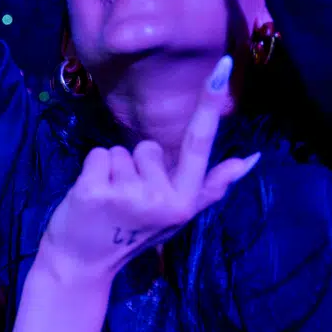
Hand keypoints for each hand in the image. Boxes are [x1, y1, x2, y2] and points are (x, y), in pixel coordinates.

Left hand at [37, 56, 259, 287]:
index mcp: (184, 203)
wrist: (81, 266)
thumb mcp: (177, 216)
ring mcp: (127, 196)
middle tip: (125, 201)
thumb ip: (211, 187)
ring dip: (111, 171)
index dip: (209, 104)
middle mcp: (160, 199)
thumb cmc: (131, 236)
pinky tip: (90, 198)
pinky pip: (97, 155)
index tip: (223, 65)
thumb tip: (250, 159)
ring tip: (108, 202)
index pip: (199, 145)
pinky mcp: (95, 192)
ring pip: (120, 151)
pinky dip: (90, 171)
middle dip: (135, 165)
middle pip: (149, 147)